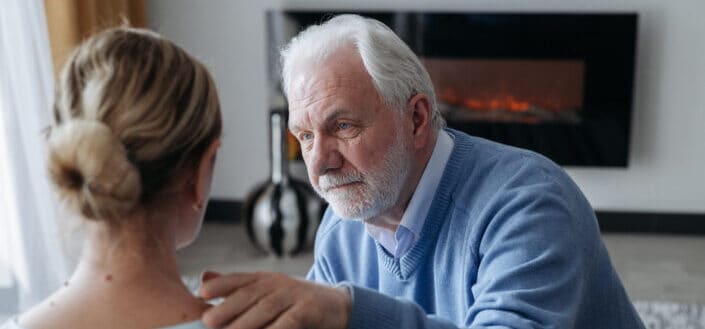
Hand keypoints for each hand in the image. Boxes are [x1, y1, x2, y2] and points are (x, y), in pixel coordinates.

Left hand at [198, 271, 350, 328]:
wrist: (335, 305)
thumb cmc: (293, 302)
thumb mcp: (266, 291)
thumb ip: (237, 286)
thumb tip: (204, 278)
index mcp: (265, 279)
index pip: (240, 279)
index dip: (221, 285)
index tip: (201, 293)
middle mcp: (278, 284)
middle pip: (251, 295)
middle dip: (228, 307)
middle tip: (208, 320)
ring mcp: (295, 295)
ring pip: (267, 309)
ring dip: (247, 323)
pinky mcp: (309, 309)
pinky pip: (290, 322)